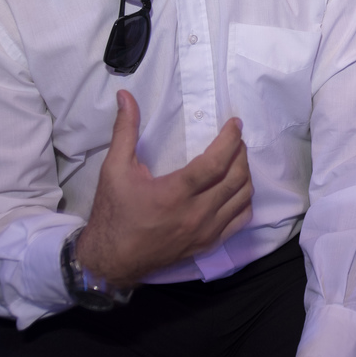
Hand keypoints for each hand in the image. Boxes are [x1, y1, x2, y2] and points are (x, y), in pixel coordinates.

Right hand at [76, 90, 253, 286]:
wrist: (111, 260)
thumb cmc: (113, 213)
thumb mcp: (114, 168)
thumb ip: (125, 130)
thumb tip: (125, 96)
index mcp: (175, 193)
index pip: (216, 163)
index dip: (230, 140)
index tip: (235, 124)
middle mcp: (196, 214)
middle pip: (235, 178)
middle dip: (240, 153)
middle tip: (236, 138)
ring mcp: (206, 232)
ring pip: (242, 198)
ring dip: (244, 174)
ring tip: (237, 159)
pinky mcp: (208, 244)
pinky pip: (240, 220)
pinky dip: (244, 200)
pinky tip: (236, 188)